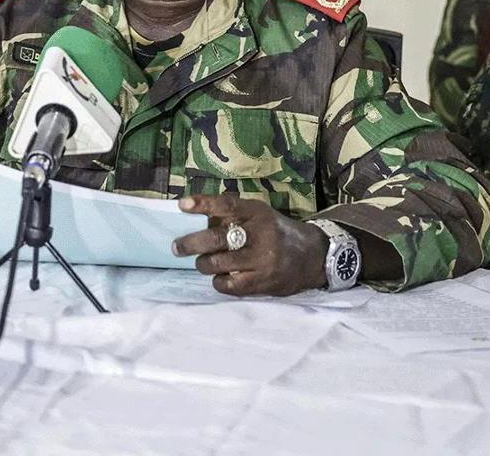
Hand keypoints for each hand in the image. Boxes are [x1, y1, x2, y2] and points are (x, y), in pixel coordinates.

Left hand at [172, 195, 329, 296]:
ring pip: (219, 264)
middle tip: (176, 247)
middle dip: (191, 243)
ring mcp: (262, 260)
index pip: (227, 205)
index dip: (203, 204)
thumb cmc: (277, 232)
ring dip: (203, 264)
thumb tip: (197, 217)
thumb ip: (234, 215)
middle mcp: (260, 234)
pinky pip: (230, 285)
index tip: (182, 204)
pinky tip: (220, 277)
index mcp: (257, 213)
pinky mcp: (263, 282)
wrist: (313, 256)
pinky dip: (219, 281)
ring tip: (201, 263)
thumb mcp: (260, 215)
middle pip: (217, 238)